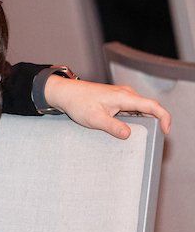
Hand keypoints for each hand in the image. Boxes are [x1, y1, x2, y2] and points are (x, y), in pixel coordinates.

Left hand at [44, 76, 171, 138]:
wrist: (65, 93)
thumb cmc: (78, 103)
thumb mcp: (94, 118)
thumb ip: (112, 126)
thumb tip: (128, 134)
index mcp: (124, 96)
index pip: (153, 105)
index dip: (164, 118)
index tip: (165, 131)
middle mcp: (126, 94)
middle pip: (150, 108)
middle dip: (155, 122)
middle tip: (152, 138)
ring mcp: (122, 95)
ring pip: (141, 109)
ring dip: (144, 121)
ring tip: (140, 136)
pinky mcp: (116, 99)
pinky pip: (132, 109)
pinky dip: (135, 118)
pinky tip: (128, 129)